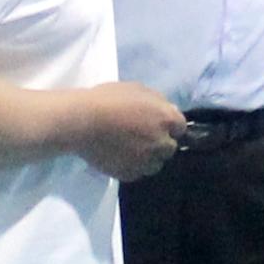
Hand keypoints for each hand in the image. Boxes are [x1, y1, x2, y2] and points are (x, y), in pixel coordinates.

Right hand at [65, 84, 188, 181]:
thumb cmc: (108, 99)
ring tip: (132, 149)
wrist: (83, 122)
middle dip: (161, 143)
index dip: (169, 125)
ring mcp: (146, 161)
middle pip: (170, 148)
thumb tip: (168, 110)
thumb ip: (157, 101)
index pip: (180, 127)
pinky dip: (133, 166)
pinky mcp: (130, 174)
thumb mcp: (137, 89)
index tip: (156, 123)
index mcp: (166, 119)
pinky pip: (138, 172)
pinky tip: (121, 156)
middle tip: (143, 136)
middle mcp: (161, 142)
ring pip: (155, 164)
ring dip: (149, 157)